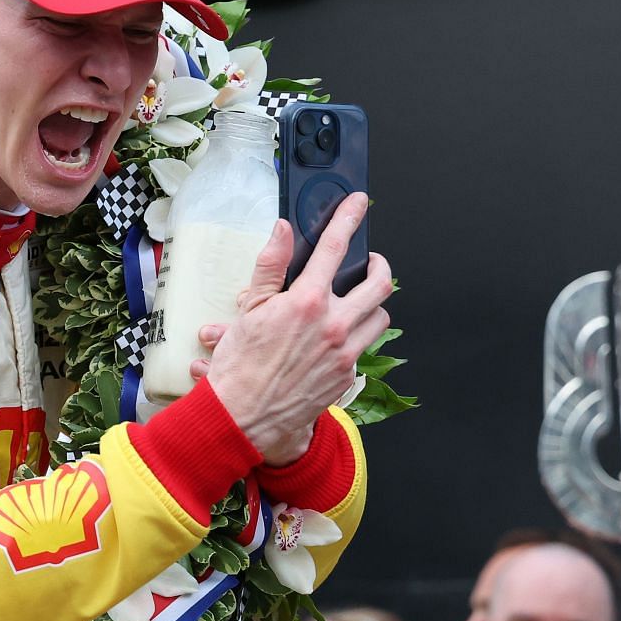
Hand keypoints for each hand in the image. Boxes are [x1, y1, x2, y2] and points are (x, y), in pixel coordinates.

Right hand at [198, 192, 391, 464]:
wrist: (243, 416)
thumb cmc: (240, 365)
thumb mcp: (249, 309)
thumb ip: (270, 266)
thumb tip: (281, 231)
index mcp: (307, 301)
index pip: (334, 247)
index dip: (349, 218)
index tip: (358, 204)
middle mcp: (334, 324)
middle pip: (379, 282)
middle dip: (379, 264)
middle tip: (369, 260)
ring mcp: (345, 352)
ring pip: (380, 316)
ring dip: (372, 304)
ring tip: (357, 300)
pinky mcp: (347, 376)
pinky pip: (365, 347)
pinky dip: (357, 336)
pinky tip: (338, 337)